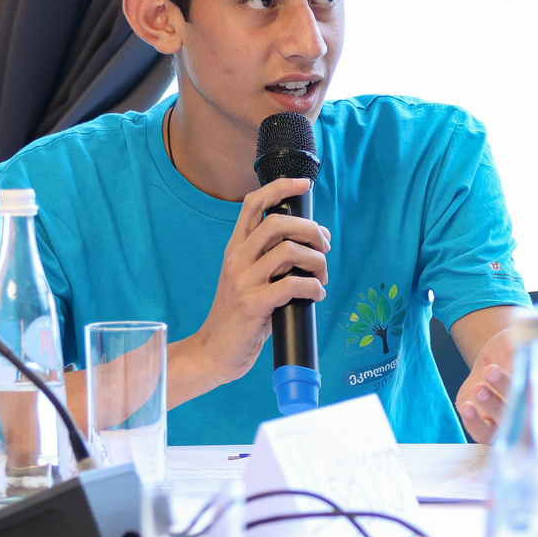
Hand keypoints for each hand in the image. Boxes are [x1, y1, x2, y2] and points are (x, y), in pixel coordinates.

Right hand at [188, 177, 330, 384]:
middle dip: (310, 230)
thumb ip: (274, 260)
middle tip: (323, 246)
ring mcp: (243, 281)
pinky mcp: (253, 304)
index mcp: (235, 249)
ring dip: (317, 262)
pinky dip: (313, 288)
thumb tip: (315, 242)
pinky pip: (292, 285)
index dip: (280, 187)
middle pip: (278, 222)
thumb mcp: (250, 280)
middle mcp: (237, 260)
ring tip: (321, 277)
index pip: (253, 204)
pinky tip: (315, 295)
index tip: (303, 184)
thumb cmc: (241, 317)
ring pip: (290, 251)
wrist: (214, 352)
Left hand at [457, 319, 537, 443]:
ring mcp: (516, 424)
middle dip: (510, 388)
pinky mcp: (493, 431)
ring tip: (478, 387)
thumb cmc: (520, 351)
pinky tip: (467, 406)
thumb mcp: (536, 336)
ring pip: (508, 423)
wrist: (493, 360)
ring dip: (492, 405)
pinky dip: (475, 423)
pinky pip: (486, 435)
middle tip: (490, 370)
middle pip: (530, 405)